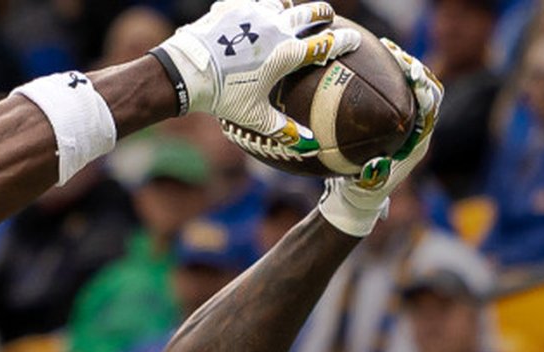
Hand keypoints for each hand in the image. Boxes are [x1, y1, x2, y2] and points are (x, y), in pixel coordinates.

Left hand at [153, 0, 359, 151]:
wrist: (189, 71)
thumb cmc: (224, 98)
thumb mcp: (255, 117)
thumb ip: (284, 129)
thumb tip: (310, 146)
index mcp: (287, 53)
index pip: (326, 44)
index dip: (344, 41)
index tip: (354, 40)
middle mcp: (276, 27)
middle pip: (312, 12)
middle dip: (323, 14)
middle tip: (327, 19)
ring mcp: (255, 13)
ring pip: (284, 3)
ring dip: (291, 8)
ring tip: (291, 14)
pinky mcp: (235, 6)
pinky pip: (253, 2)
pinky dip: (259, 8)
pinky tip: (256, 14)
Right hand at [317, 40, 441, 235]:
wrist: (357, 200)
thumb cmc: (361, 194)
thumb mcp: (366, 186)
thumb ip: (373, 176)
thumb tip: (375, 166)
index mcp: (418, 144)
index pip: (431, 110)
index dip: (424, 89)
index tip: (411, 72)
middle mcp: (417, 133)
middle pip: (428, 94)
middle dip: (417, 72)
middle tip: (398, 56)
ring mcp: (406, 128)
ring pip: (414, 92)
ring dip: (404, 72)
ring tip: (388, 51)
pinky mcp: (392, 125)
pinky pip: (396, 96)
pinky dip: (389, 80)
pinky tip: (372, 65)